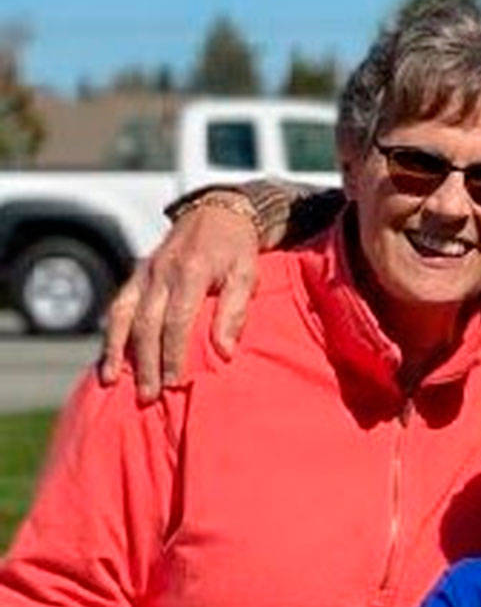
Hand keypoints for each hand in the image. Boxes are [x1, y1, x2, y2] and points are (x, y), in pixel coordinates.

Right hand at [100, 200, 259, 400]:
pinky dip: (110, 332)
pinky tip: (108, 357)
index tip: (174, 383)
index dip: (173, 354)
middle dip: (145, 362)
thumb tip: (224, 353)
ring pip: (124, 314)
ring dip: (117, 349)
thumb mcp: (247, 275)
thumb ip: (235, 312)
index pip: (177, 320)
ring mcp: (145, 271)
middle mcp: (161, 271)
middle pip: (147, 323)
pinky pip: (119, 305)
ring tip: (112, 379)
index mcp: (191, 271)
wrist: (217, 211)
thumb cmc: (237, 249)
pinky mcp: (138, 274)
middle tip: (148, 396)